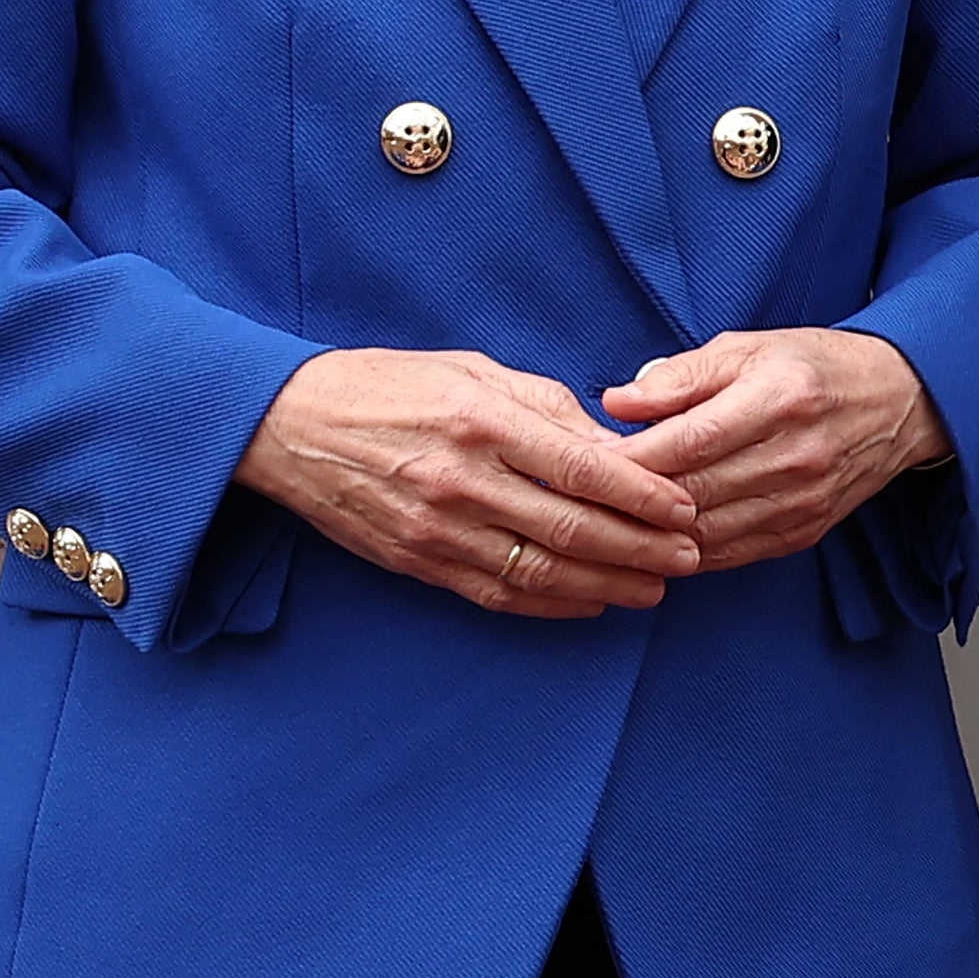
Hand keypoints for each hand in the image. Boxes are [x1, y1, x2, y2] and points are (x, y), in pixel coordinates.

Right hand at [235, 345, 700, 617]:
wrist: (287, 424)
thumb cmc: (393, 386)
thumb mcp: (477, 371)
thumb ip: (549, 409)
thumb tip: (615, 447)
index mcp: (484, 422)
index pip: (585, 469)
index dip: (645, 497)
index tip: (687, 510)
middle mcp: (462, 480)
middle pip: (574, 529)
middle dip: (643, 550)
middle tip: (690, 560)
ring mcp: (436, 527)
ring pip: (540, 572)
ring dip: (607, 586)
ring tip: (654, 589)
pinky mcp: (414, 560)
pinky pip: (495, 593)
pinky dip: (550, 606)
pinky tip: (590, 603)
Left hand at [601, 329, 952, 570]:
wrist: (901, 401)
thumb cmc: (815, 367)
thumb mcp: (749, 348)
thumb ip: (680, 375)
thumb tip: (617, 402)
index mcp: (780, 397)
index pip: (686, 441)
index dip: (627, 458)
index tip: (585, 460)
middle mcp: (796, 454)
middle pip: (690, 492)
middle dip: (627, 500)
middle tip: (580, 497)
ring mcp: (803, 499)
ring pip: (704, 532)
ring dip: (650, 534)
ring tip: (608, 522)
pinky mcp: (805, 530)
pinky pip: (729, 553)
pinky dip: (685, 551)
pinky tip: (656, 540)